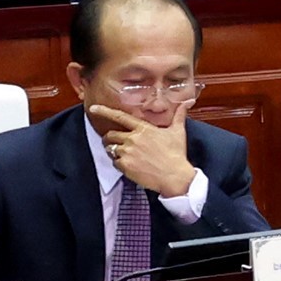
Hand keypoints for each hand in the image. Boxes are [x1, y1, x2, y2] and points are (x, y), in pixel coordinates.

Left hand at [91, 97, 208, 203]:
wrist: (175, 177)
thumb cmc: (177, 154)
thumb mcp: (178, 132)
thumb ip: (179, 116)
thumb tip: (186, 103)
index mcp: (144, 129)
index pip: (119, 117)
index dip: (104, 111)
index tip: (94, 108)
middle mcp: (133, 139)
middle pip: (110, 135)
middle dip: (109, 138)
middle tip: (114, 142)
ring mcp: (127, 152)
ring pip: (111, 149)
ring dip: (114, 151)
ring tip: (125, 155)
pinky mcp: (125, 165)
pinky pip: (114, 162)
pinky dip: (120, 164)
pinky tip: (131, 165)